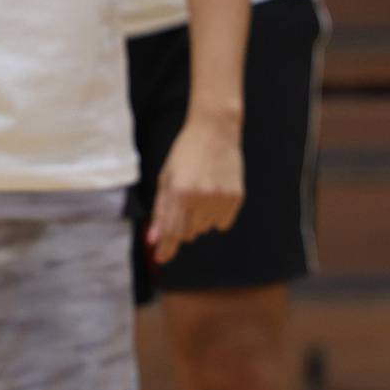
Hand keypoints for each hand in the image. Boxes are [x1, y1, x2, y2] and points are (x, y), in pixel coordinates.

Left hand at [148, 117, 243, 263]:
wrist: (216, 130)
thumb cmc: (185, 153)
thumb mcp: (166, 179)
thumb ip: (160, 211)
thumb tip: (153, 240)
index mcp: (180, 192)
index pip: (172, 232)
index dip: (166, 248)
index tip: (161, 259)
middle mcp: (201, 197)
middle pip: (188, 233)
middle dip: (182, 225)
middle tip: (183, 203)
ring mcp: (221, 198)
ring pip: (205, 228)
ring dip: (199, 219)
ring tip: (200, 193)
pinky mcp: (236, 197)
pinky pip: (223, 223)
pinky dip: (216, 216)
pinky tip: (214, 194)